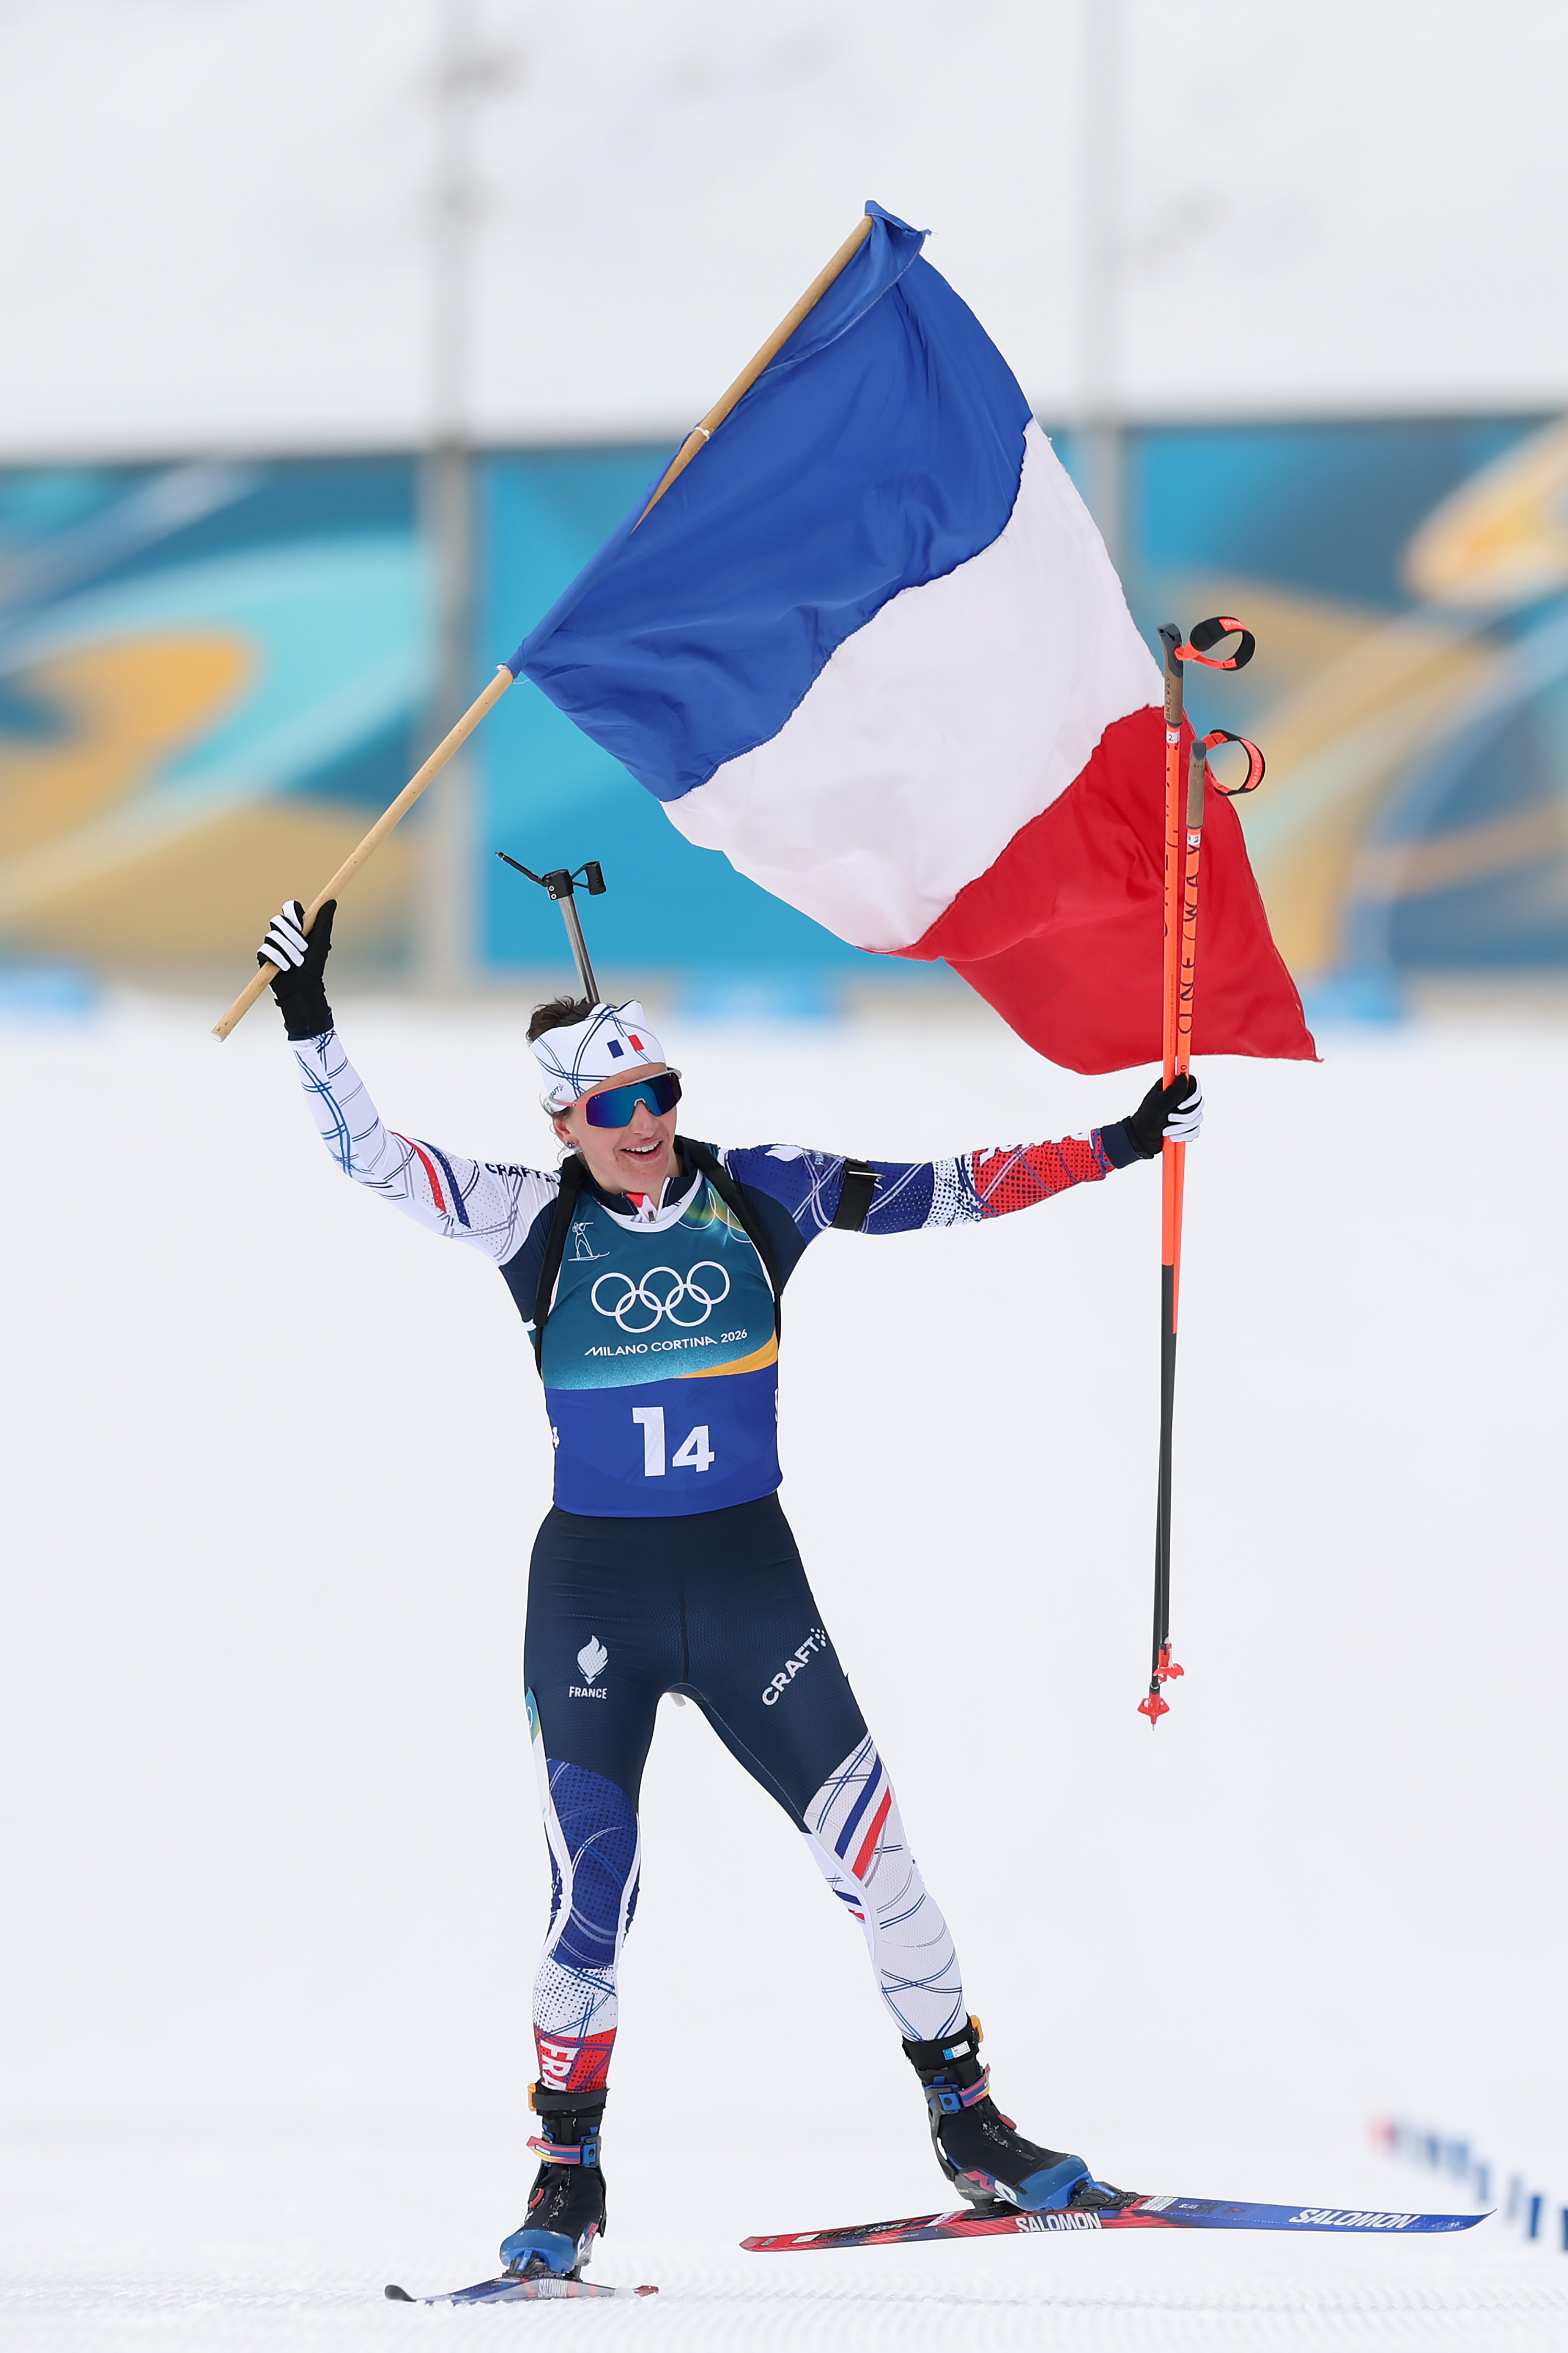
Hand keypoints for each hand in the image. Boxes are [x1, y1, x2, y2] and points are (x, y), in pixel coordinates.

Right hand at [258, 899, 335, 1039]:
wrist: (304, 988)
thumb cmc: (314, 966)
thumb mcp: (321, 943)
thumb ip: (324, 922)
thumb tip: (331, 902)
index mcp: (296, 926)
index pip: (289, 908)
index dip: (292, 913)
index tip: (301, 923)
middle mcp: (282, 932)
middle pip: (278, 920)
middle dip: (292, 935)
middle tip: (304, 949)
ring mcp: (271, 944)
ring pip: (272, 936)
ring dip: (288, 950)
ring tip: (297, 962)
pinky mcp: (263, 956)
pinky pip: (265, 950)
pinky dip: (278, 959)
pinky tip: (286, 968)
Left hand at [1121, 1073, 1202, 1158]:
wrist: (1142, 1139)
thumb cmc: (1146, 1118)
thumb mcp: (1159, 1104)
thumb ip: (1173, 1091)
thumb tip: (1184, 1076)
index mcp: (1173, 1087)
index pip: (1193, 1083)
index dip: (1192, 1095)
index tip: (1180, 1105)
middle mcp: (1182, 1097)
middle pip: (1198, 1103)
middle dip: (1184, 1116)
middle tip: (1169, 1118)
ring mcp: (1186, 1112)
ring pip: (1198, 1118)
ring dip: (1181, 1128)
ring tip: (1166, 1131)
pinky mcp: (1188, 1126)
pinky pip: (1195, 1130)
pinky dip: (1184, 1136)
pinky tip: (1172, 1136)